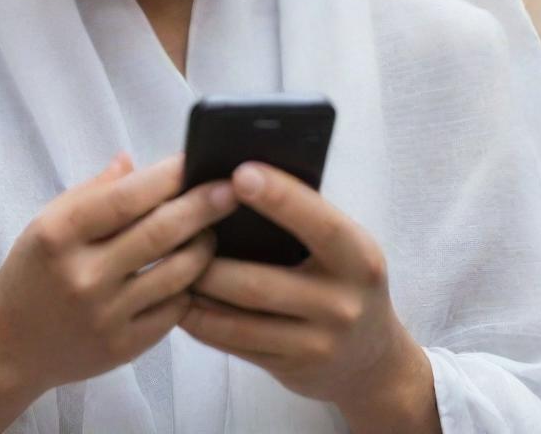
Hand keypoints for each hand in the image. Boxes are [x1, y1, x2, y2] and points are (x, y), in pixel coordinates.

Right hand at [0, 150, 239, 398]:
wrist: (9, 347)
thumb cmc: (34, 271)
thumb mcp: (48, 222)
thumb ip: (94, 190)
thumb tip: (137, 161)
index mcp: (60, 235)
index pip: (126, 197)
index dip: (168, 175)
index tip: (197, 158)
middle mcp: (83, 276)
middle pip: (160, 232)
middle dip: (204, 205)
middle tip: (233, 187)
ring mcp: (104, 316)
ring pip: (177, 273)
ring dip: (204, 245)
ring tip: (215, 228)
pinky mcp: (123, 348)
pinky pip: (174, 311)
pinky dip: (192, 286)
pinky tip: (198, 270)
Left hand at [177, 161, 419, 412]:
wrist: (374, 360)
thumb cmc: (346, 280)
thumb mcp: (346, 248)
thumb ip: (307, 220)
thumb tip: (242, 179)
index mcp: (358, 258)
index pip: (319, 224)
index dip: (279, 198)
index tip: (239, 173)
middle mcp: (342, 304)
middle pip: (260, 283)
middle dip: (209, 260)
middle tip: (173, 232)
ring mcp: (317, 343)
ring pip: (240, 319)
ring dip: (197, 294)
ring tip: (166, 267)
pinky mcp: (291, 369)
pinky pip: (236, 345)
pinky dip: (203, 323)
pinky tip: (181, 302)